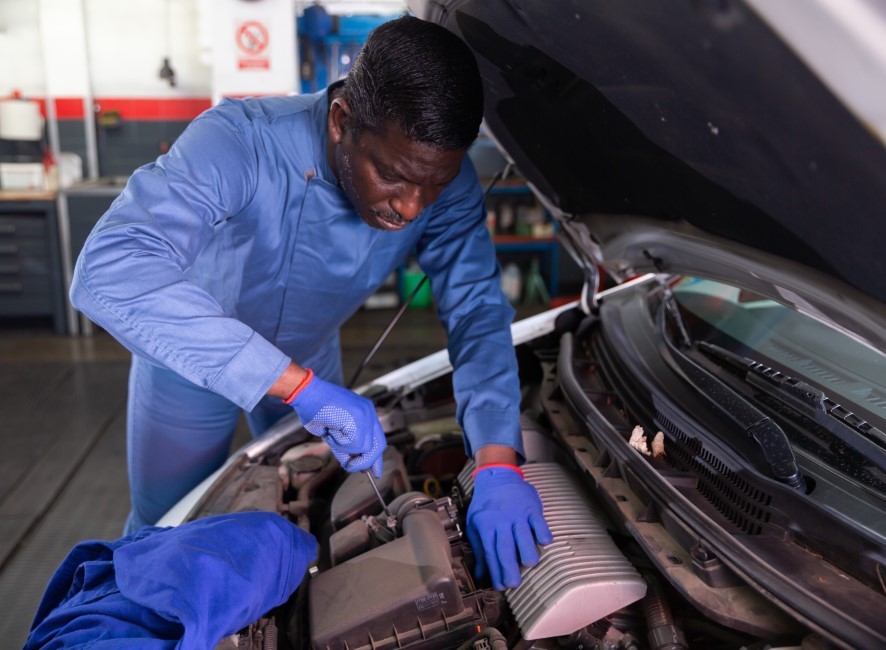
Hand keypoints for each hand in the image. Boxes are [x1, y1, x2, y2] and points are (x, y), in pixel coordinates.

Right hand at [288, 372, 385, 476]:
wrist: (305, 394)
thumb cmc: (315, 410)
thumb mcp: (334, 434)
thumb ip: (345, 449)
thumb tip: (352, 466)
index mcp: (365, 413)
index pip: (377, 440)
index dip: (375, 458)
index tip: (374, 472)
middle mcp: (369, 412)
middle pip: (378, 446)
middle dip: (366, 461)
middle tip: (355, 469)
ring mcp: (365, 414)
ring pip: (364, 448)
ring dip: (345, 448)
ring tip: (331, 434)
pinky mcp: (358, 418)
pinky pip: (354, 444)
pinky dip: (340, 443)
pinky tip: (331, 429)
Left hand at [466, 464, 552, 589]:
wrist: (497, 477)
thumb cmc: (486, 504)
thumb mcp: (475, 524)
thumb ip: (479, 549)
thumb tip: (480, 574)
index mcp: (485, 526)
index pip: (490, 553)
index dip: (495, 572)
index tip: (500, 586)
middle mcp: (501, 521)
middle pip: (506, 548)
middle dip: (510, 568)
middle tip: (514, 585)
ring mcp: (517, 514)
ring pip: (523, 535)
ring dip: (527, 551)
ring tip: (530, 564)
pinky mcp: (531, 508)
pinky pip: (539, 522)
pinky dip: (542, 532)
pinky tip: (544, 542)